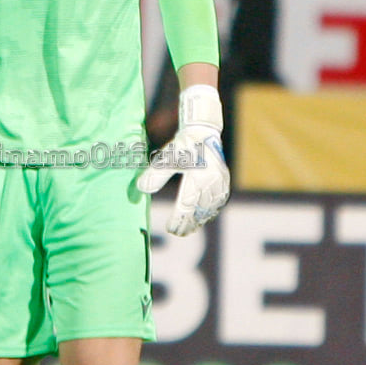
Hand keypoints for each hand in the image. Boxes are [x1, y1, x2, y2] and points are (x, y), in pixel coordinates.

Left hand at [135, 83, 229, 235]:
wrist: (203, 131)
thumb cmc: (182, 145)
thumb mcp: (166, 158)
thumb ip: (155, 175)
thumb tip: (141, 188)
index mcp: (198, 176)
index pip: (187, 205)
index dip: (179, 219)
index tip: (171, 228)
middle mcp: (212, 181)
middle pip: (199, 210)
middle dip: (189, 223)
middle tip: (178, 233)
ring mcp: (220, 181)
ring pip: (210, 207)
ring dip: (200, 220)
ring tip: (189, 229)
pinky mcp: (224, 180)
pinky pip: (219, 201)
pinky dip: (210, 211)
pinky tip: (203, 217)